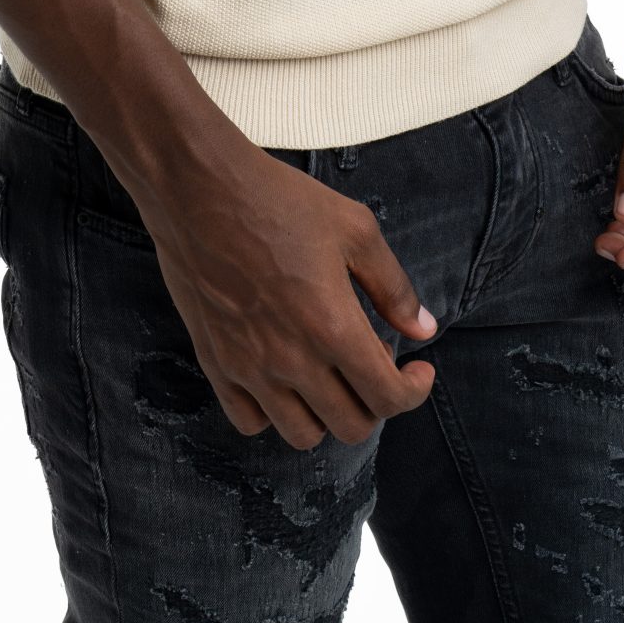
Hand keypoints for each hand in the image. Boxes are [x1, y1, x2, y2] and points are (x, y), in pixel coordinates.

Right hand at [138, 146, 438, 447]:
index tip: (418, 370)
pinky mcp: (215, 363)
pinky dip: (272, 411)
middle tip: (374, 365)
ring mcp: (249, 368)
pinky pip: (249, 421)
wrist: (199, 188)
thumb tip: (424, 328)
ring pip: (302, 434)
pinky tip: (282, 376)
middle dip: (376, 401)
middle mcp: (292, 360)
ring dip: (327, 413)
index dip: (413, 391)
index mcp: (333, 326)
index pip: (388, 398)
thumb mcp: (353, 228)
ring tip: (329, 374)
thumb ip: (393, 285)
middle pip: (351, 426)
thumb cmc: (278, 199)